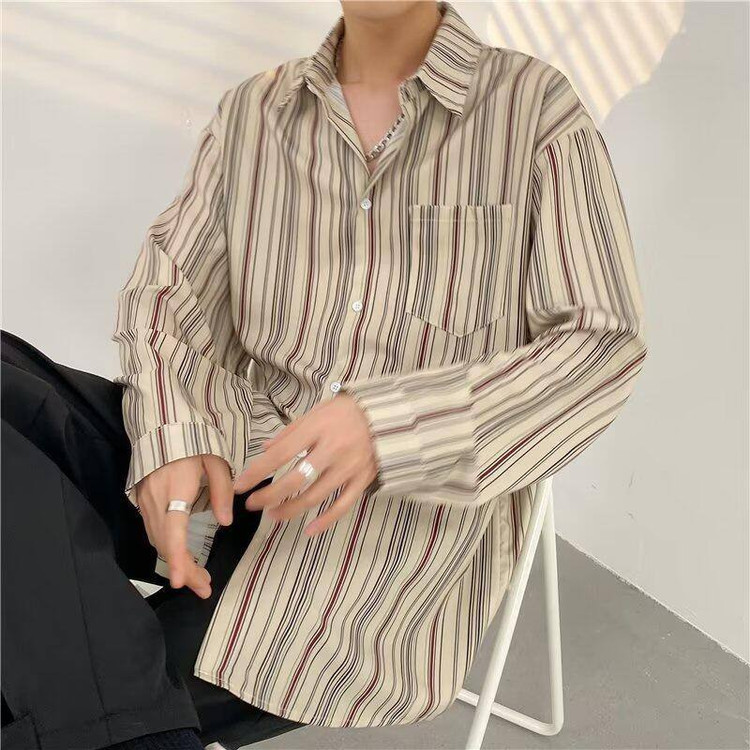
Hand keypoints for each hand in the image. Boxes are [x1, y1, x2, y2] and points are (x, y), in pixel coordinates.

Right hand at [135, 453, 234, 597]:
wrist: (161, 426)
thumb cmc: (193, 442)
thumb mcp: (216, 461)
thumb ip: (222, 491)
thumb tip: (225, 522)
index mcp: (176, 488)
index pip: (174, 530)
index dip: (177, 557)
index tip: (181, 581)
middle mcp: (156, 500)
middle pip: (166, 544)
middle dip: (184, 570)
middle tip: (204, 588)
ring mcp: (146, 502)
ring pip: (158, 541)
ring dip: (177, 562)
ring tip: (199, 579)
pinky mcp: (143, 502)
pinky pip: (154, 533)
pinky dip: (168, 549)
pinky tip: (183, 557)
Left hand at [232, 394, 377, 535]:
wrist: (387, 416)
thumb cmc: (347, 412)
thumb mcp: (317, 411)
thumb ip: (291, 432)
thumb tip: (265, 451)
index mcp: (318, 429)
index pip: (280, 455)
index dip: (257, 472)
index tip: (240, 486)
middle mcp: (333, 450)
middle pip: (295, 479)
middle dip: (269, 495)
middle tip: (252, 504)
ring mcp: (349, 467)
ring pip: (315, 496)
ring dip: (290, 509)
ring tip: (273, 515)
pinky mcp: (363, 480)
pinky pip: (343, 505)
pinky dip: (326, 520)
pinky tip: (309, 530)